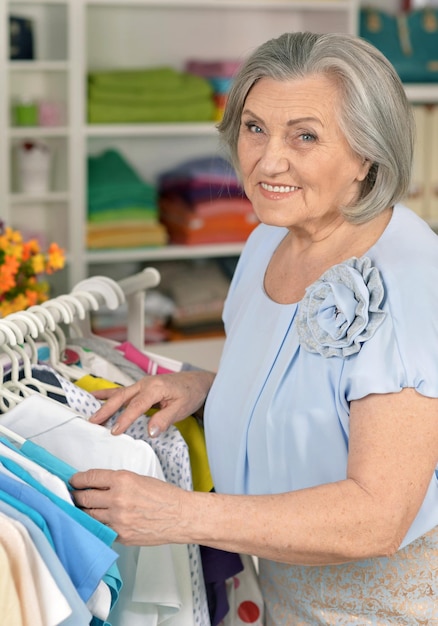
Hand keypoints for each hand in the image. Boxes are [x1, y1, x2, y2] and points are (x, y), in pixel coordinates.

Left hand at [70, 469, 185, 544]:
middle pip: (84, 498)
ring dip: (82, 512)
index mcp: (122, 480)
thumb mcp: (139, 479)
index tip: (73, 481)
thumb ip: (116, 482)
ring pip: (88, 516)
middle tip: (73, 496)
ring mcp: (118, 519)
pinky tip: (96, 522)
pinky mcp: (120, 535)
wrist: (180, 516)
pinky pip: (101, 529)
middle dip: (75, 497)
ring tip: (81, 509)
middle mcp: (117, 499)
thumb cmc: (164, 496)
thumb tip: (97, 486)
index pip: (90, 478)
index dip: (77, 480)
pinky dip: (96, 525)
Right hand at [90, 370, 214, 436]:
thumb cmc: (190, 394)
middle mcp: (146, 383)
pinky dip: (107, 393)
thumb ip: (165, 419)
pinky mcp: (141, 387)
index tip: (114, 431)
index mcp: (156, 388)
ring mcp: (142, 384)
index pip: (137, 406)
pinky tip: (95, 396)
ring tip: (90, 415)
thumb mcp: (182, 409)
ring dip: (104, 404)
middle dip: (106, 410)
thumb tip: (150, 431)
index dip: (125, 419)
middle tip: (93, 423)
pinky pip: (122, 390)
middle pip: (122, 397)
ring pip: (119, 394)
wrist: (197, 382)